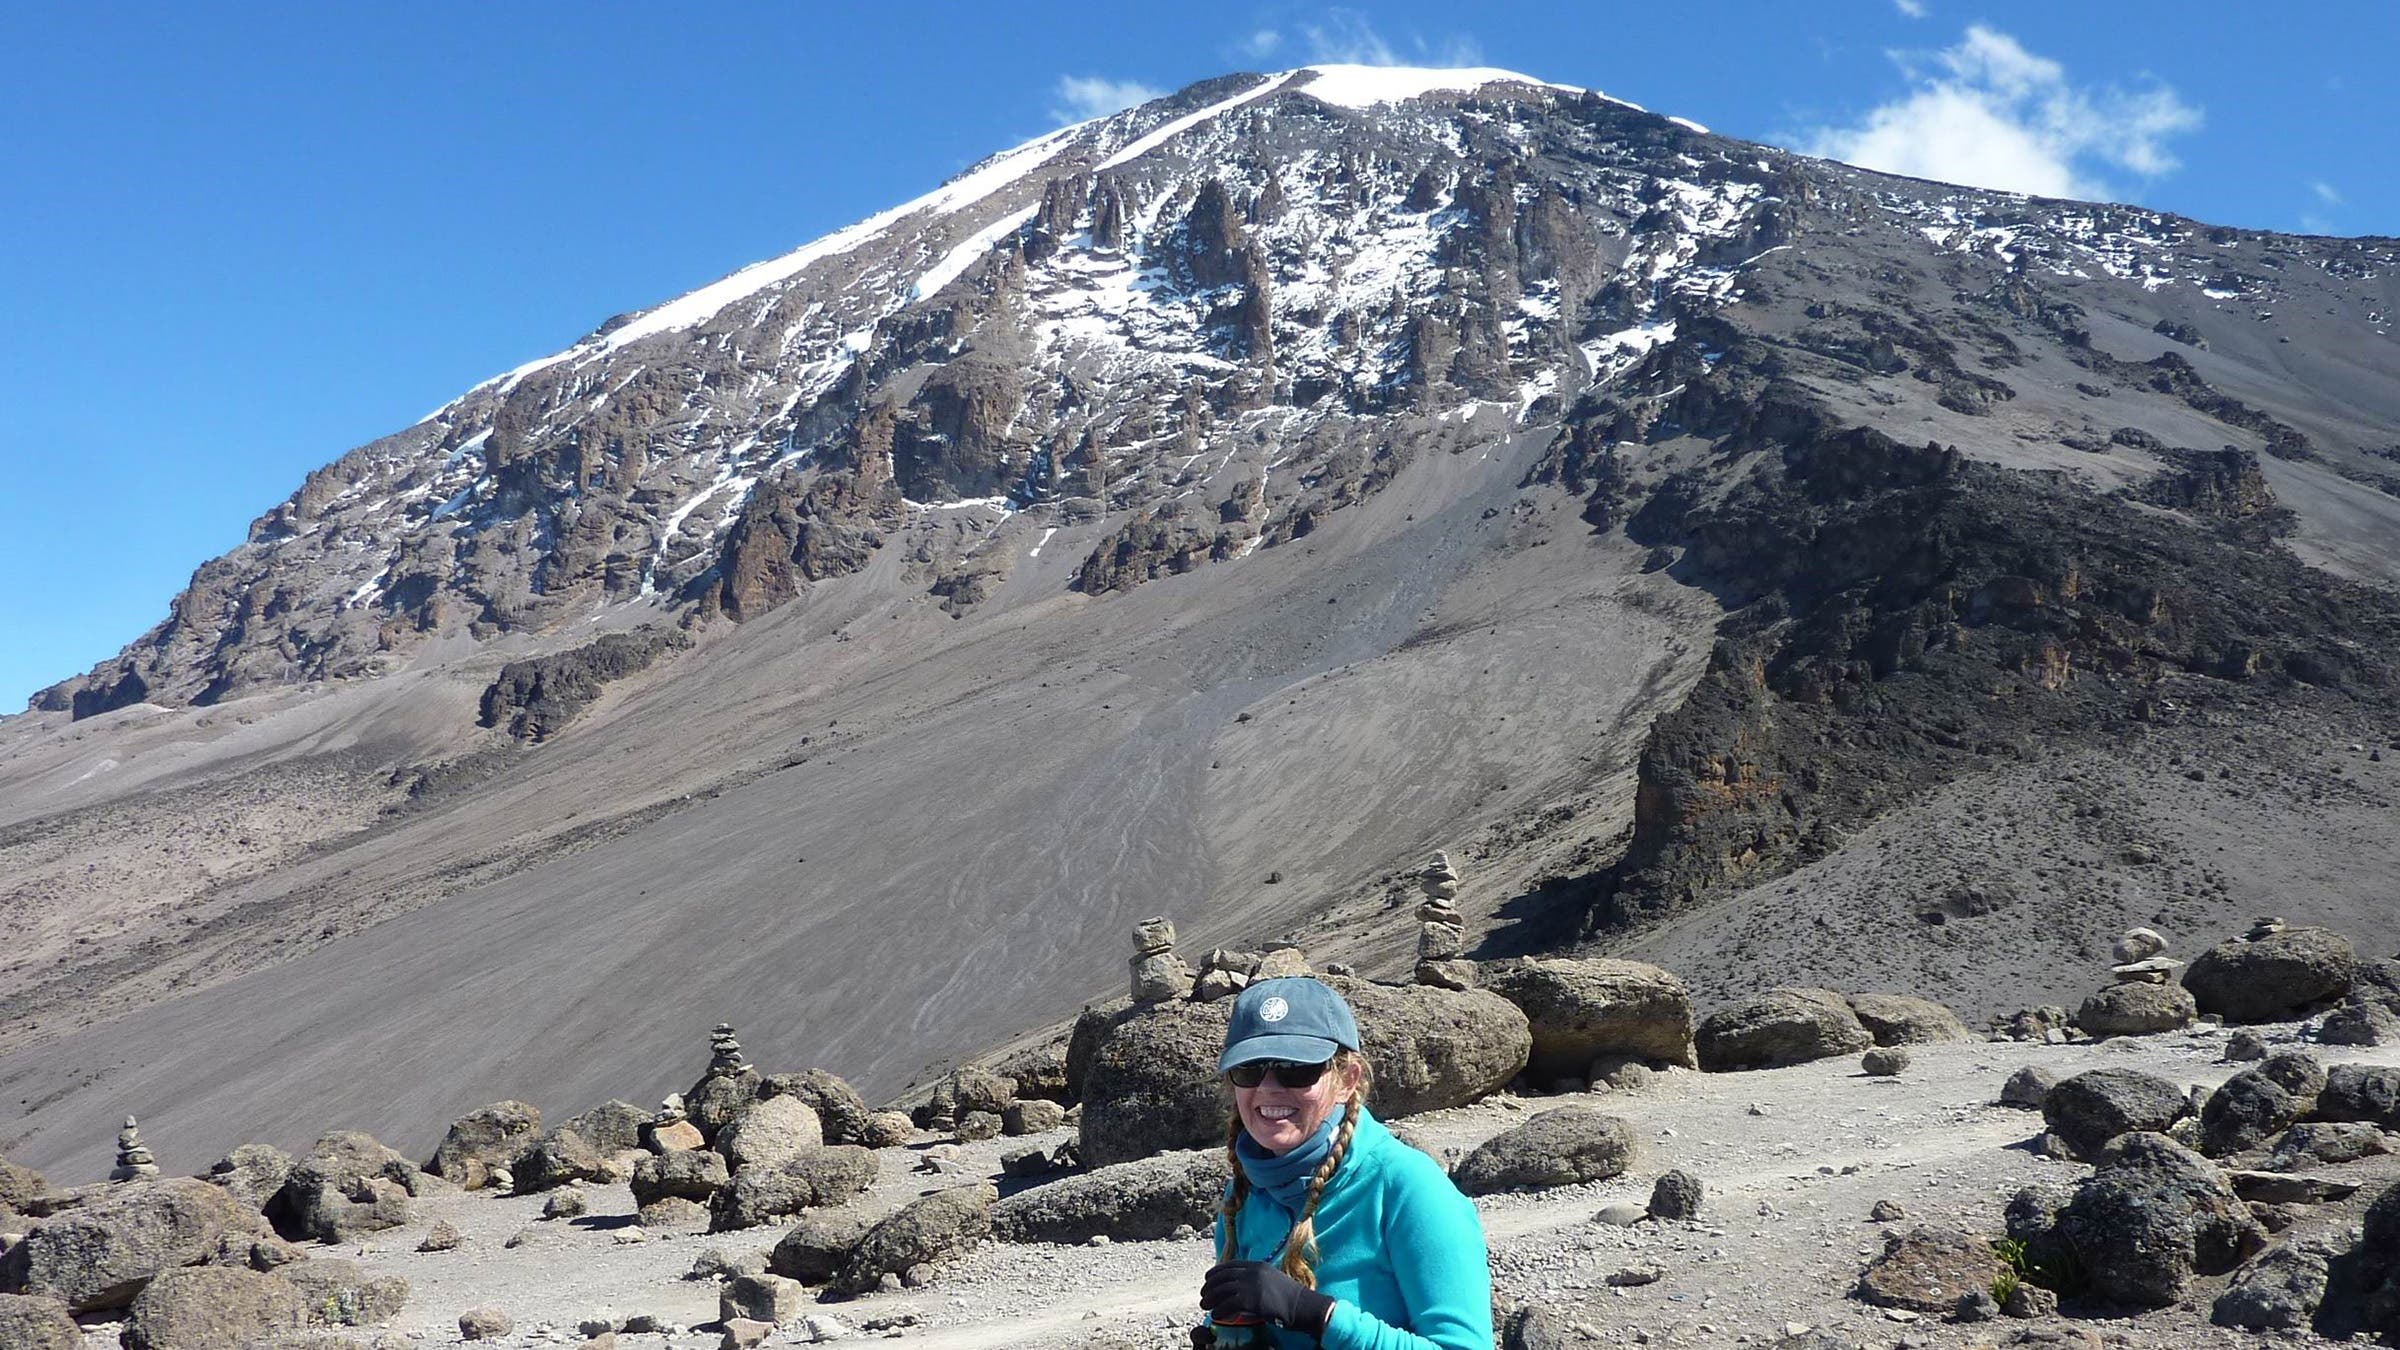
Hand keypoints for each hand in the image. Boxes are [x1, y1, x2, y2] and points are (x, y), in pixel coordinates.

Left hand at [1201, 1261, 1335, 1333]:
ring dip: (1210, 1298)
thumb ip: (1257, 1278)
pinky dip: (1219, 1310)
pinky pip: (1228, 1305)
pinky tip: (1216, 1315)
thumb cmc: (1289, 1296)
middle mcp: (1252, 1272)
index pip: (1229, 1265)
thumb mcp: (1272, 1279)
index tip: (1207, 1279)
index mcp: (1257, 1265)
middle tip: (1203, 1295)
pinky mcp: (1251, 1300)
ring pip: (1222, 1290)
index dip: (1215, 1272)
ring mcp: (1251, 1285)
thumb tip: (1241, 1285)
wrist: (1302, 1305)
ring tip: (1204, 1305)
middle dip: (1209, 1286)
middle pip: (1222, 1276)